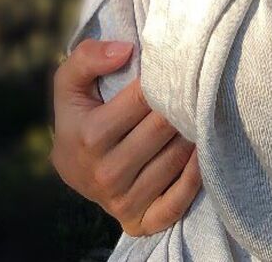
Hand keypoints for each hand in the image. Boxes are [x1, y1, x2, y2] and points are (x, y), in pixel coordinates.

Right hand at [50, 39, 201, 236]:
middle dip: (182, 103)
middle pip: (164, 127)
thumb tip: (126, 50)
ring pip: (176, 157)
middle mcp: (106, 172)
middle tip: (195, 86)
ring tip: (197, 113)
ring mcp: (123, 201)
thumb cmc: (80, 115)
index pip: (144, 99)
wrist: (73, 168)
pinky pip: (179, 199)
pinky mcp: (140, 221)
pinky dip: (196, 174)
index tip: (176, 66)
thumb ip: (88, 57)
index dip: (164, 79)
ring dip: (193, 132)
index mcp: (90, 136)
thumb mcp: (70, 83)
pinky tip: (201, 149)